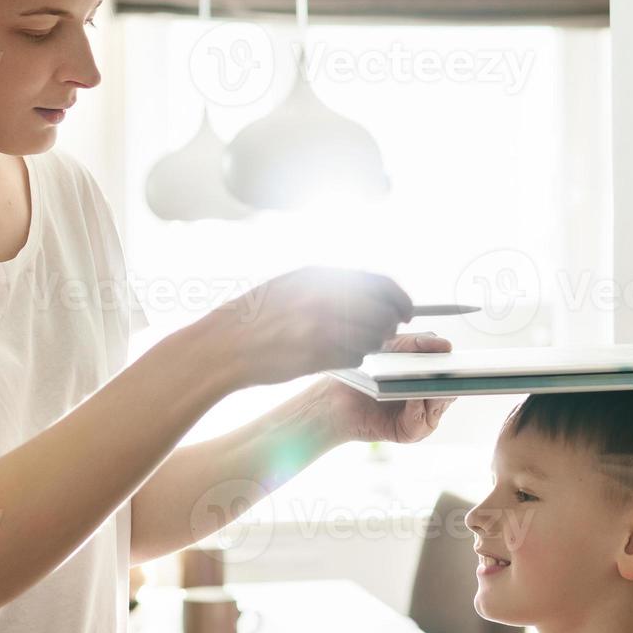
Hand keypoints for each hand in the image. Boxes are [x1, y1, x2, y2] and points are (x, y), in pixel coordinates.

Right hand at [206, 266, 412, 388]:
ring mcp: (324, 326)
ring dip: (372, 342)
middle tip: (388, 331)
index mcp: (321, 275)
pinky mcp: (319, 354)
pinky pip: (356, 356)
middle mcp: (327, 297)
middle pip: (384, 312)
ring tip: (354, 343)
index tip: (406, 310)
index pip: (380, 283)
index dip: (400, 298)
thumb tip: (370, 294)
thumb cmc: (256, 315)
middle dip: (390, 324)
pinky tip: (337, 355)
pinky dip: (354, 357)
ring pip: (373, 337)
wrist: (226, 344)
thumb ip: (330, 285)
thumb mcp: (293, 284)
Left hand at [309, 331, 456, 444]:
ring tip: (431, 379)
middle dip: (452, 380)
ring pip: (438, 406)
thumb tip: (446, 345)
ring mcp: (419, 418)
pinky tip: (412, 397)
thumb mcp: (393, 349)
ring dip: (435, 393)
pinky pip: (421, 422)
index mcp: (427, 379)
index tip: (469, 359)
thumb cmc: (364, 371)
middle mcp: (427, 400)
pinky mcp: (407, 432)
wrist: (336, 396)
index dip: (461, 367)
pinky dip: (418, 408)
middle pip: (451, 391)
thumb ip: (418, 343)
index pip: (452, 373)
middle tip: (454, 369)